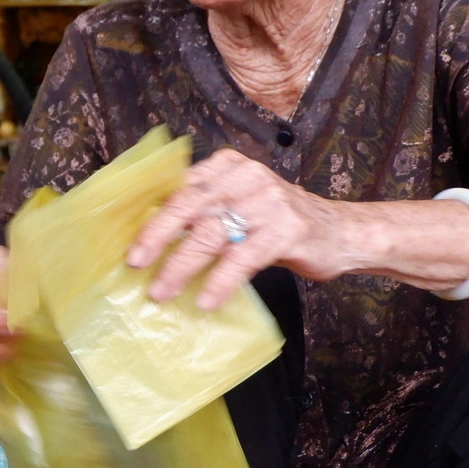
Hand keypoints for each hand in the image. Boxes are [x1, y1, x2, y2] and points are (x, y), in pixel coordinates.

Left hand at [128, 149, 334, 309]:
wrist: (340, 232)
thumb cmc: (277, 223)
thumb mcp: (239, 205)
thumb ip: (203, 211)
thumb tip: (149, 239)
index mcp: (228, 166)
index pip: (181, 188)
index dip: (152, 216)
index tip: (128, 242)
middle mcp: (247, 177)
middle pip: (190, 206)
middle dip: (157, 236)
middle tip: (136, 264)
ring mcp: (269, 202)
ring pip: (212, 234)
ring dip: (181, 267)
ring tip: (162, 292)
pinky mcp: (286, 231)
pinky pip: (243, 259)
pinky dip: (220, 282)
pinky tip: (206, 301)